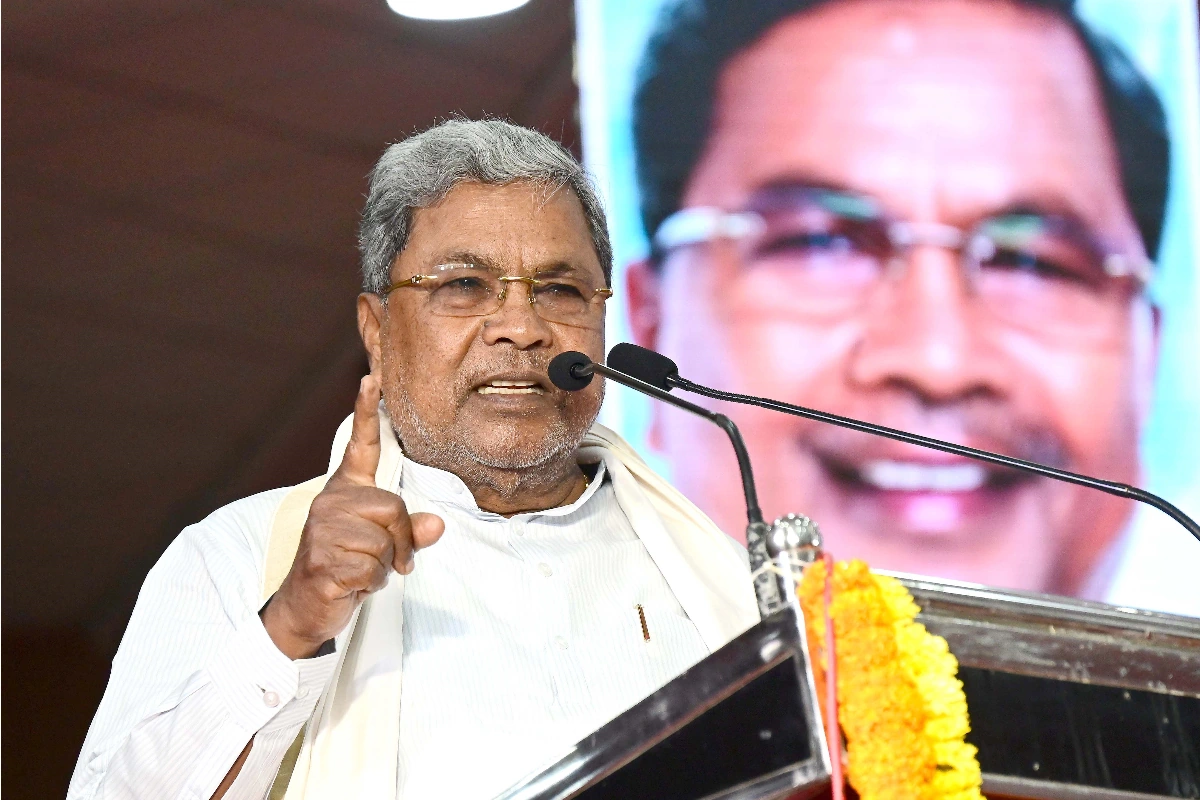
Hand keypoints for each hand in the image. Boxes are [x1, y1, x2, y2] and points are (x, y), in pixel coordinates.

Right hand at [261, 374, 444, 658]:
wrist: (306, 606)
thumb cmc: (347, 568)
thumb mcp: (384, 547)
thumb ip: (411, 532)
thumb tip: (436, 525)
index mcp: (346, 491)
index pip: (361, 446)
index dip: (366, 412)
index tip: (372, 379)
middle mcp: (331, 502)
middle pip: (393, 507)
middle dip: (400, 541)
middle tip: (387, 561)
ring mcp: (323, 530)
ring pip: (385, 542)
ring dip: (384, 567)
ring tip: (361, 571)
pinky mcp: (321, 559)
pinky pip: (372, 569)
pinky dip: (372, 584)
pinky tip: (351, 584)